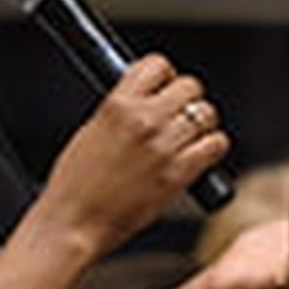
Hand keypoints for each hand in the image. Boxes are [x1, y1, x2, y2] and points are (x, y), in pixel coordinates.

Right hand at [40, 53, 229, 258]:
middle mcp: (143, 120)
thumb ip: (119, 113)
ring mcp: (163, 147)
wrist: (73, 224)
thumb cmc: (73, 187)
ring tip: (189, 138)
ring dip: (201, 124)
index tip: (164, 87)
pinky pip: (215, 145)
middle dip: (187, 99)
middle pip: (190, 86)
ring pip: (206, 114)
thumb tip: (144, 103)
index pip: (157, 65)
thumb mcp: (90, 132)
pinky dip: (211, 148)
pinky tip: (198, 156)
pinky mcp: (178, 174)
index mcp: (117, 105)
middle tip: (179, 115)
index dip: (165, 76)